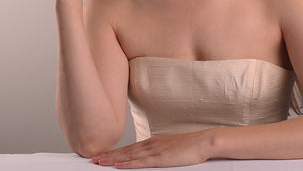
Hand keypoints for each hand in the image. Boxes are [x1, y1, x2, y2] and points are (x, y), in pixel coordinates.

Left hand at [91, 131, 212, 168]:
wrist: (203, 142)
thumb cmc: (191, 147)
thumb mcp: (172, 149)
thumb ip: (160, 153)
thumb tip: (152, 160)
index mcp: (153, 142)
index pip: (130, 148)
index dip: (116, 152)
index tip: (103, 155)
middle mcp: (151, 143)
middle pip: (126, 150)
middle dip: (109, 155)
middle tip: (93, 158)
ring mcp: (155, 150)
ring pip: (129, 155)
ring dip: (113, 159)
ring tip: (99, 162)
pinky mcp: (161, 158)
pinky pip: (141, 162)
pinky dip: (128, 164)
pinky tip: (118, 166)